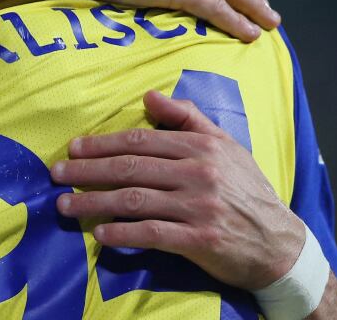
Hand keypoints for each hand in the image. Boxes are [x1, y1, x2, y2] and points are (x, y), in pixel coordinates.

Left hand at [50, 90, 305, 289]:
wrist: (279, 242)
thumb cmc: (247, 190)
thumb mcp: (225, 145)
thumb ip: (187, 118)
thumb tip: (149, 95)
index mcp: (201, 146)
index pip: (141, 139)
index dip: (103, 144)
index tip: (73, 148)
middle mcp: (198, 172)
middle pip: (131, 167)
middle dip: (88, 170)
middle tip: (57, 174)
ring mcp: (198, 206)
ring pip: (134, 200)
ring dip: (94, 202)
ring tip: (66, 205)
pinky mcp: (200, 239)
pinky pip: (152, 233)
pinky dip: (123, 233)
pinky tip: (100, 233)